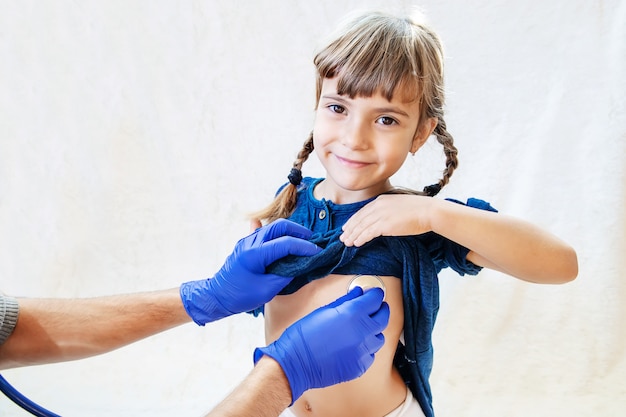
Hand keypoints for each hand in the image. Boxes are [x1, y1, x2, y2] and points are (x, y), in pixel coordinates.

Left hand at [180, 219, 320, 324]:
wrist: (216, 296)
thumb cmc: (241, 296)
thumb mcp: (267, 290)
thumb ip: (285, 274)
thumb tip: (299, 264)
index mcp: (255, 254)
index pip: (286, 243)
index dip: (304, 247)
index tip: (317, 252)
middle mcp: (251, 242)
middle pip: (280, 226)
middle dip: (299, 231)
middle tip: (312, 241)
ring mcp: (247, 241)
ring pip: (272, 226)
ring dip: (289, 231)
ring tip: (302, 241)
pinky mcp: (246, 244)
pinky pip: (265, 232)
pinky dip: (279, 233)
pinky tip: (285, 235)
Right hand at [253, 287, 389, 403]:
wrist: (296, 363)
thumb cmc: (304, 335)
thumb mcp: (323, 311)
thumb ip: (345, 301)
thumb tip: (358, 293)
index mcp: (352, 314)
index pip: (375, 299)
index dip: (375, 294)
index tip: (374, 293)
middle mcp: (362, 332)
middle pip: (383, 317)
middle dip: (381, 310)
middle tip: (376, 307)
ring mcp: (363, 351)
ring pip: (379, 337)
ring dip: (374, 331)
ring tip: (363, 329)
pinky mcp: (360, 366)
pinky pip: (371, 354)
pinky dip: (367, 348)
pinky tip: (355, 346)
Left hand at [340, 194, 434, 246]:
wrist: (428, 211)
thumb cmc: (418, 210)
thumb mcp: (399, 206)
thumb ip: (388, 210)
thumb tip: (382, 220)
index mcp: (381, 200)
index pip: (362, 211)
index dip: (353, 220)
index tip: (346, 227)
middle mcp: (378, 205)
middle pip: (359, 219)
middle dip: (349, 229)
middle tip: (342, 237)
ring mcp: (381, 215)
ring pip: (361, 227)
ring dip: (353, 235)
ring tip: (346, 243)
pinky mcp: (385, 225)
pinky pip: (368, 233)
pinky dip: (360, 238)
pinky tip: (356, 243)